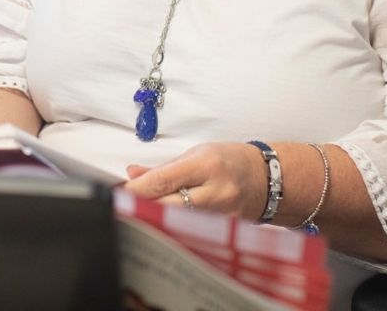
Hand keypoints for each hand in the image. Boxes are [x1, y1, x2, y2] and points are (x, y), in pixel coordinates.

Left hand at [122, 142, 265, 217]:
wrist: (267, 178)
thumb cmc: (230, 160)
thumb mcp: (197, 153)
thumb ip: (165, 168)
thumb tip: (133, 174)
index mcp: (207, 165)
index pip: (164, 180)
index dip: (138, 189)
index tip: (120, 193)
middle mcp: (216, 191)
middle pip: (169, 206)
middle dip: (143, 208)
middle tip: (123, 209)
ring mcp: (223, 215)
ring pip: (180, 223)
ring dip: (157, 220)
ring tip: (138, 218)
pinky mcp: (226, 231)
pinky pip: (194, 232)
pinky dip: (176, 229)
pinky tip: (162, 228)